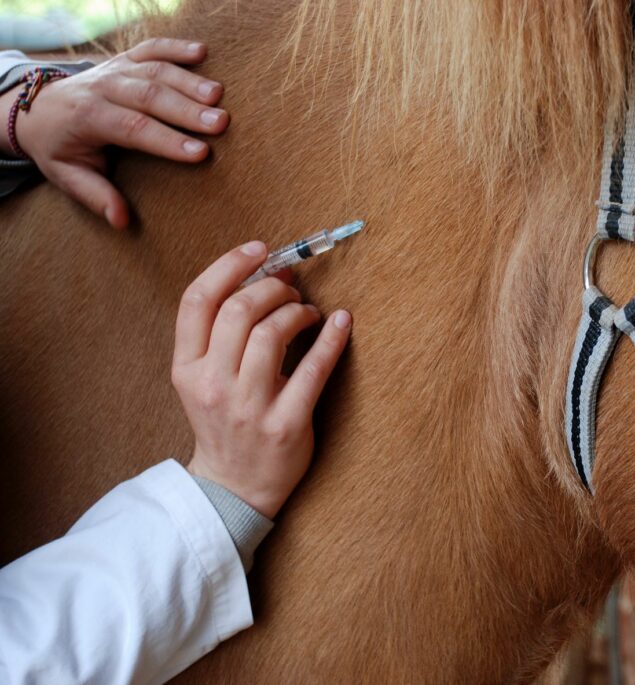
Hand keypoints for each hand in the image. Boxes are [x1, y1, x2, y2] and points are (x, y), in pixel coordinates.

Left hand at [4, 38, 228, 228]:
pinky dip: (177, 47)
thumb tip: (121, 220)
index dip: (167, 140)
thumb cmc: (59, 148)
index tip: (200, 153)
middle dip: (187, 110)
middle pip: (149, 95)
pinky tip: (202, 52)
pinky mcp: (126, 59)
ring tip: (219, 98)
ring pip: (155, 70)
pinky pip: (152, 48)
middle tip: (221, 123)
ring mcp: (115, 68)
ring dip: (189, 82)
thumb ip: (95, 196)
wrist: (37, 108)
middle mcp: (103, 87)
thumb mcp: (67, 176)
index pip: (133, 127)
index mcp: (88, 116)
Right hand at [172, 242, 351, 517]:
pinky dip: (332, 338)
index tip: (259, 250)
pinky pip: (314, 369)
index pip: (197, 301)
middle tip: (291, 287)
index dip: (229, 265)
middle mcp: (212, 384)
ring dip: (298, 310)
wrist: (233, 487)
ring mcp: (248, 406)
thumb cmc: (223, 421)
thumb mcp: (200, 379)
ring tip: (308, 313)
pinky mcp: (286, 424)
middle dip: (271, 286)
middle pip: (238, 310)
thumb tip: (259, 273)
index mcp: (186, 368)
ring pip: (272, 332)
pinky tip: (341, 322)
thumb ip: (217, 334)